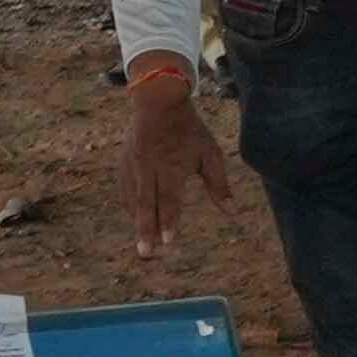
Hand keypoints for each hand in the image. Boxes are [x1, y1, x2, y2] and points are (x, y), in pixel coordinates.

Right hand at [118, 64, 220, 265]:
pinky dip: (130, 205)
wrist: (157, 102)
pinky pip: (125, 189)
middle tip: (146, 254)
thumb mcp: (209, 153)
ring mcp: (134, 165)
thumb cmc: (189, 130)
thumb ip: (218, 184)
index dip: (168, 220)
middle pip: (147, 205)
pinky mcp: (125, 162)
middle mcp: (149, 168)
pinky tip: (134, 216)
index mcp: (171, 167)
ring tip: (143, 242)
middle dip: (146, 230)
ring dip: (137, 222)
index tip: (168, 241)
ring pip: (133, 199)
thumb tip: (232, 211)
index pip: (169, 199)